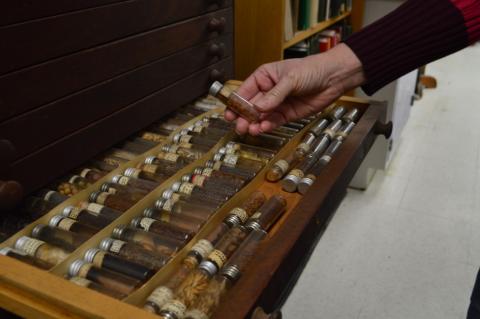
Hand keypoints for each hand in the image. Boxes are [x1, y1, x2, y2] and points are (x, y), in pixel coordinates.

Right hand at [225, 43, 365, 134]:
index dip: (236, 102)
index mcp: (265, 77)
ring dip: (255, 123)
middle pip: (251, 106)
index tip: (229, 112)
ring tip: (251, 130)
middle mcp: (269, 91)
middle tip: (239, 126)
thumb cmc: (312, 70)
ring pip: (261, 116)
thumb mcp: (291, 79)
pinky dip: (268, 125)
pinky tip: (263, 128)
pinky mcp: (288, 114)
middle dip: (244, 116)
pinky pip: (274, 121)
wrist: (334, 78)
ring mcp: (278, 103)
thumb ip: (275, 95)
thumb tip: (258, 107)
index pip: (246, 90)